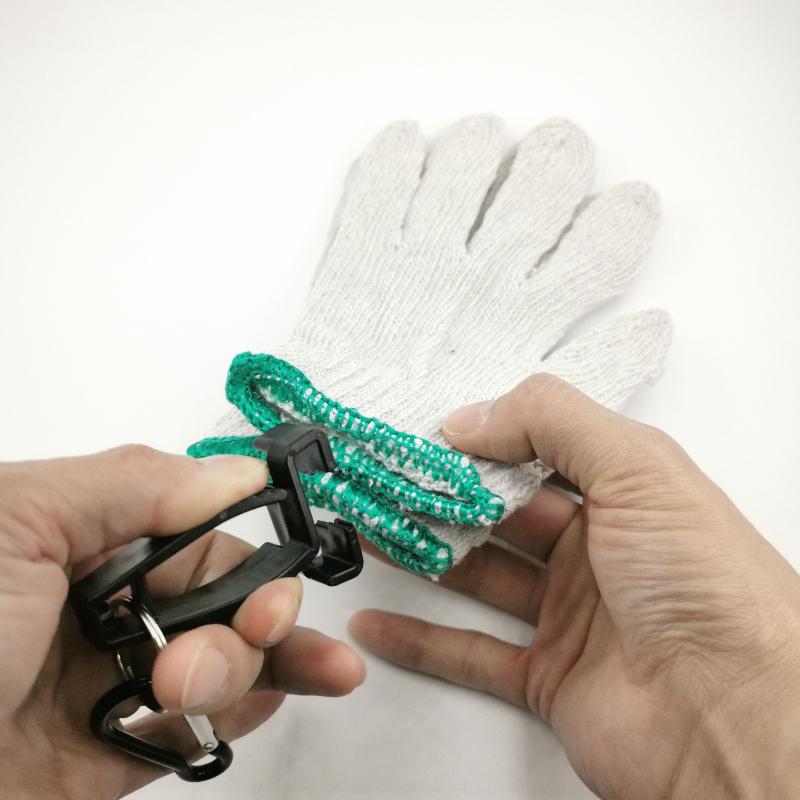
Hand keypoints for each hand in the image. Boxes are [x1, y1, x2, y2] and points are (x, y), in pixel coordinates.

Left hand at [0, 446, 364, 798]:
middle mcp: (105, 607)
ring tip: (190, 691)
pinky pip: (193, 735)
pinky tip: (274, 700)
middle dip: (257, 617)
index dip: (251, 558)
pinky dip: (236, 720)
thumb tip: (241, 471)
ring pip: (220, 666)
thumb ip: (133, 485)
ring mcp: (109, 685)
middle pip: (223, 602)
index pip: (202, 538)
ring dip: (243, 672)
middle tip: (257, 632)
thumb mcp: (17, 524)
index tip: (273, 588)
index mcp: (84, 541)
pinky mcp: (107, 758)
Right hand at [349, 375, 799, 798]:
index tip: (423, 434)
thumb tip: (471, 416)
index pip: (537, 452)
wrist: (736, 722)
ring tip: (368, 531)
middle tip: (382, 479)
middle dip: (440, 495)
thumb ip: (552, 422)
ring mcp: (571, 615)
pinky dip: (421, 640)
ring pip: (479, 575)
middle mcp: (598, 549)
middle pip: (500, 513)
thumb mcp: (638, 468)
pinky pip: (471, 654)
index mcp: (625, 493)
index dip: (481, 441)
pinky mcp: (548, 676)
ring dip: (423, 555)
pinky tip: (379, 624)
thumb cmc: (706, 585)